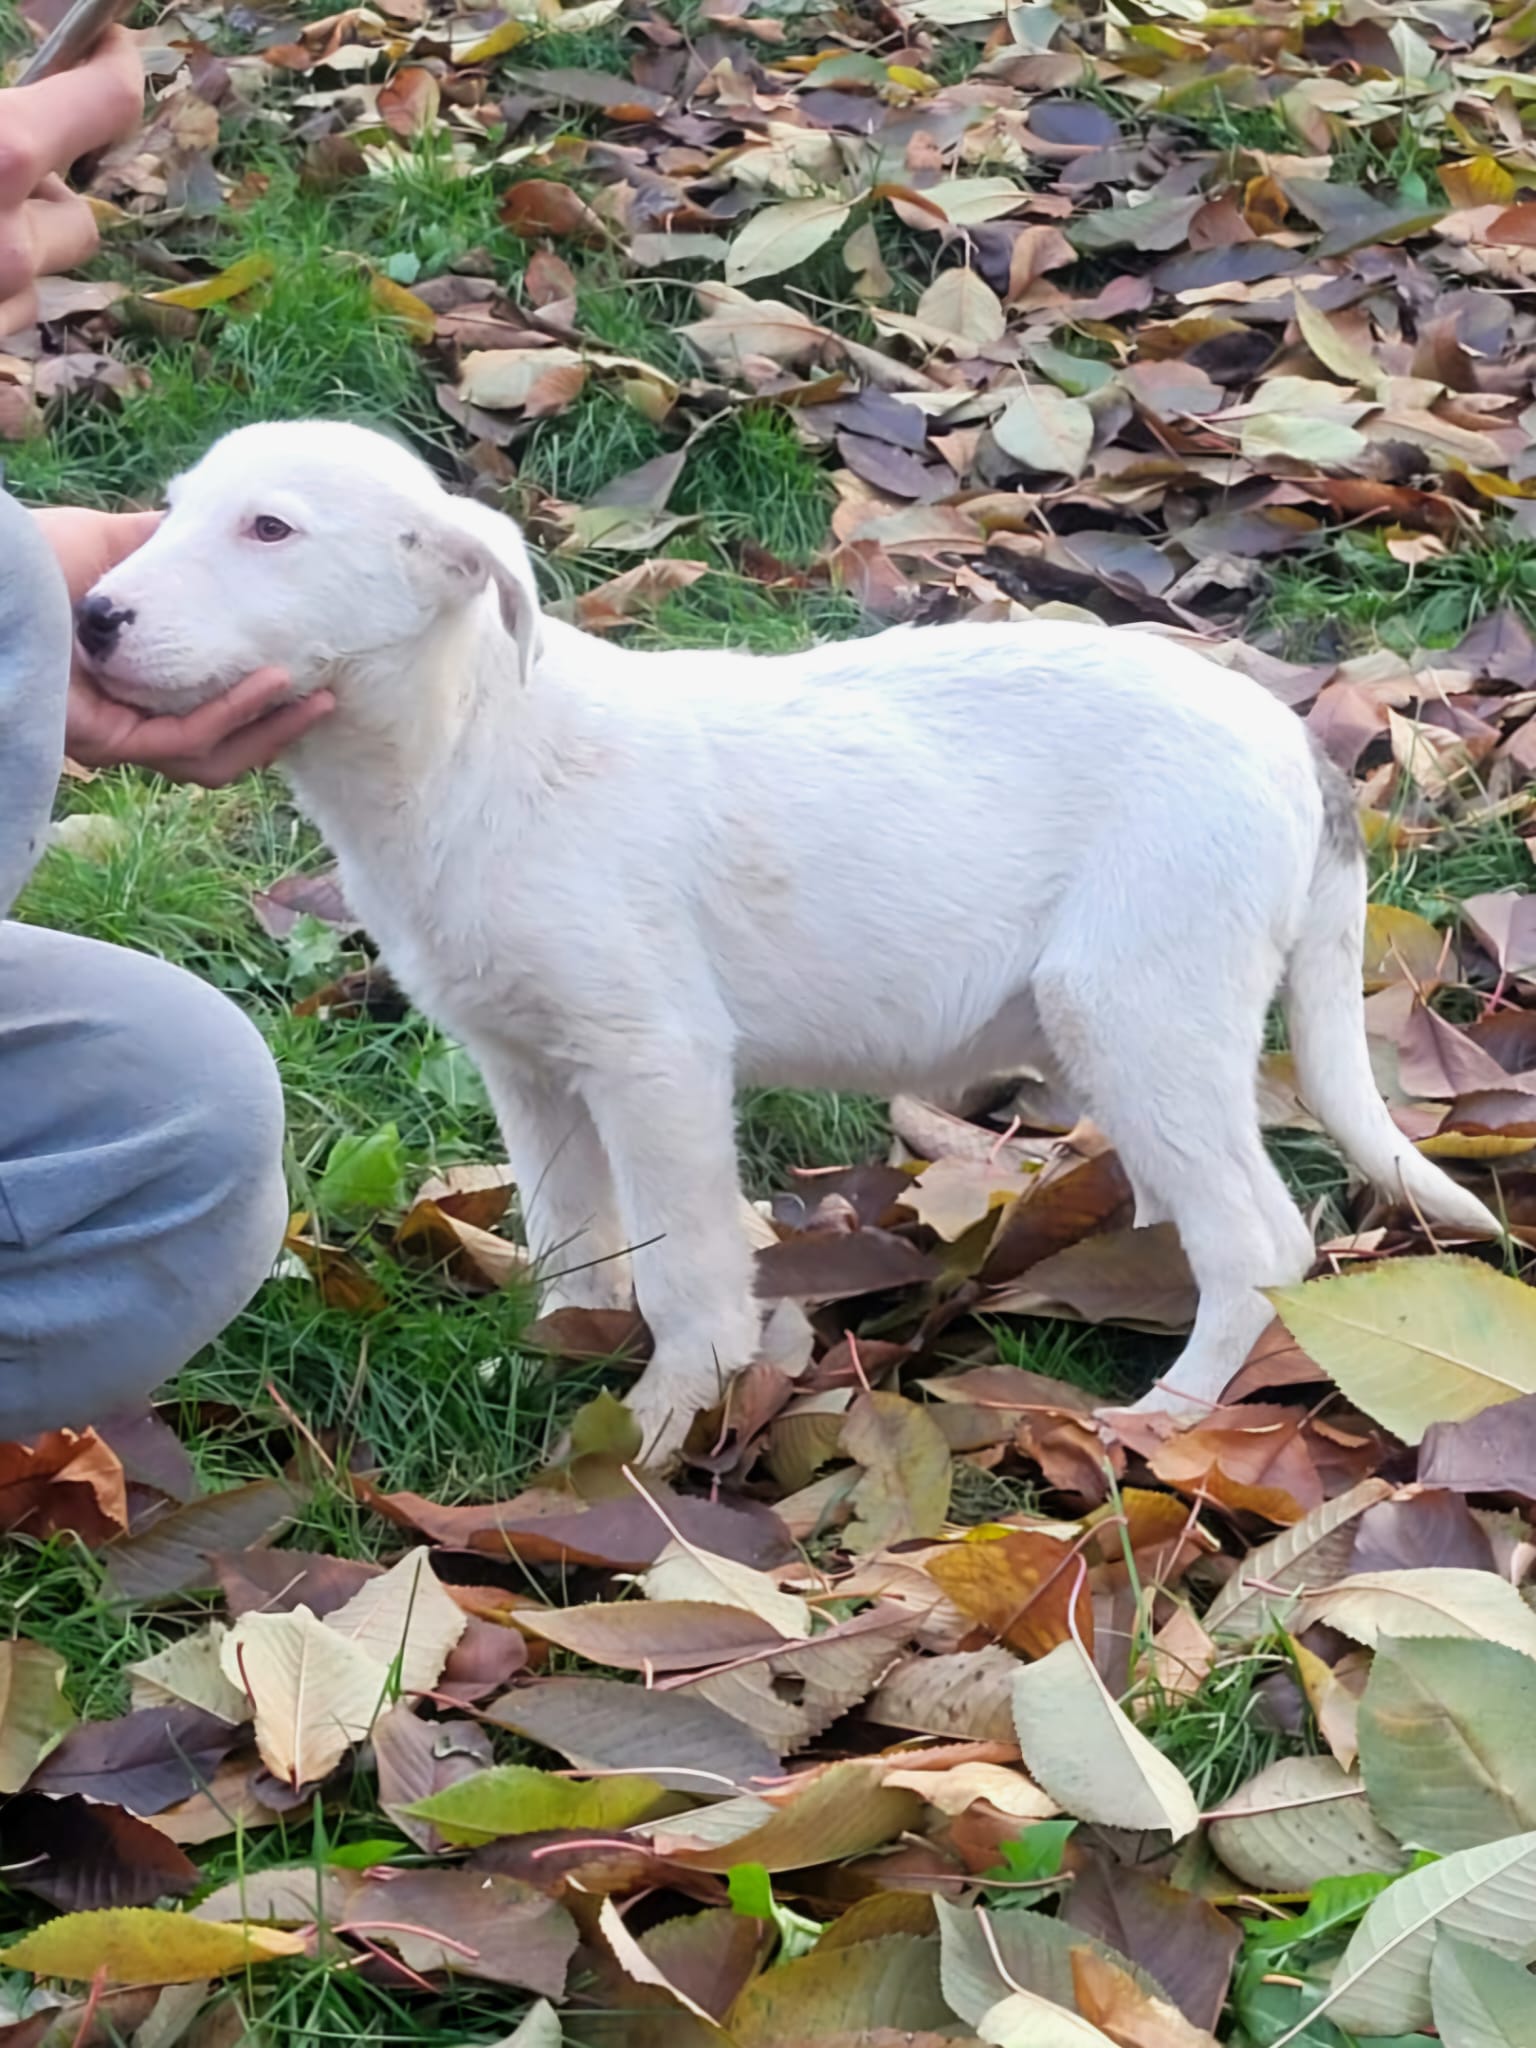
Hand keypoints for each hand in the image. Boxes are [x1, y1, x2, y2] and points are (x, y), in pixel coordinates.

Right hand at [0, 29, 143, 332]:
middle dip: (42, 197)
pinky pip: (9, 333)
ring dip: (10, 254)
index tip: (107, 50)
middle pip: (79, 217)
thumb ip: (5, 107)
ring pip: (37, 279)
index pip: (106, 102)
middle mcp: (10, 245)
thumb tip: (36, 99)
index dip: (111, 68)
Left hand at [33, 506, 334, 786]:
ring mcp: (112, 736)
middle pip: (217, 745)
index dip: (257, 696)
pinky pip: (188, 742)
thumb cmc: (23, 557)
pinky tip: (277, 685)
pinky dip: (238, 715)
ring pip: (211, 757)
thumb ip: (166, 546)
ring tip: (318, 698)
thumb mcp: (114, 540)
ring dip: (271, 732)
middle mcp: (120, 716)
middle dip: (279, 727)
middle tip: (331, 697)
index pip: (203, 705)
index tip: (305, 667)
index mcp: (124, 677)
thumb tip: (218, 530)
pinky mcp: (105, 741)